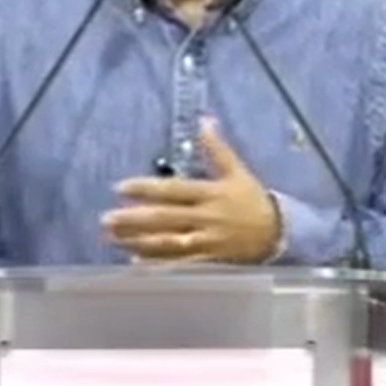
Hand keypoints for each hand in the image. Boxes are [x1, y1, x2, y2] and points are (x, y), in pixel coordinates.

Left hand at [102, 118, 280, 263]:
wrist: (279, 234)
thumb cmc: (252, 200)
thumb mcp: (237, 171)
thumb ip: (216, 148)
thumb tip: (204, 119)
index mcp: (211, 193)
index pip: (173, 190)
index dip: (146, 189)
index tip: (120, 187)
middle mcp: (206, 218)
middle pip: (165, 219)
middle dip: (134, 220)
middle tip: (106, 219)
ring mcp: (206, 243)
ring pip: (168, 243)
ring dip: (138, 242)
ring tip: (112, 239)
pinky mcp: (209, 262)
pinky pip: (180, 265)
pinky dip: (157, 265)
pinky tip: (134, 263)